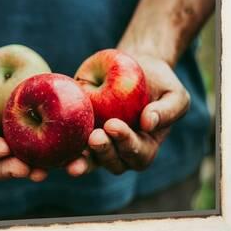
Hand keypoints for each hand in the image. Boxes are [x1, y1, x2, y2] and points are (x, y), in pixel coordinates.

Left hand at [66, 54, 189, 176]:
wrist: (134, 67)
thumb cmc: (158, 83)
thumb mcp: (174, 94)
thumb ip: (168, 110)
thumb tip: (149, 124)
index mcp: (145, 146)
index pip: (138, 154)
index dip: (126, 143)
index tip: (114, 125)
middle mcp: (121, 151)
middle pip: (113, 163)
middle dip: (104, 152)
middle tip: (95, 137)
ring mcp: (100, 145)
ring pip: (91, 161)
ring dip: (82, 161)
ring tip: (74, 155)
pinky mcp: (80, 133)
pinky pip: (71, 147)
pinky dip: (64, 150)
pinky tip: (56, 147)